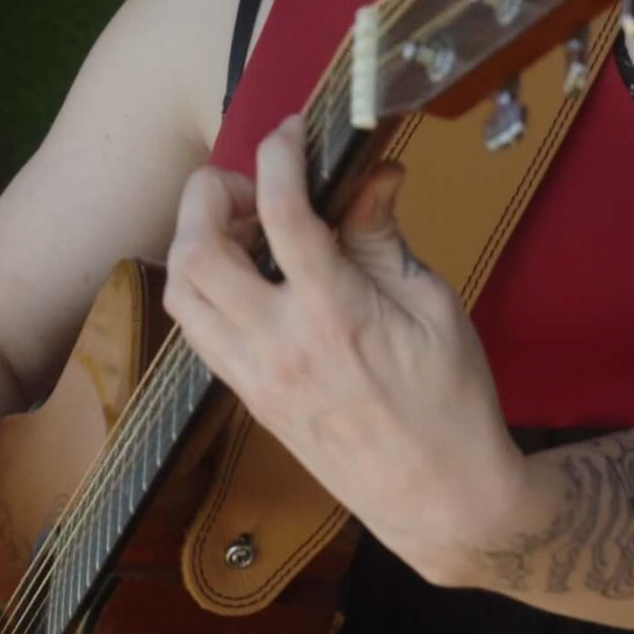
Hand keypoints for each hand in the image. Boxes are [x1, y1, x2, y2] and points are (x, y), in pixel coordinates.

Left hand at [161, 115, 531, 586]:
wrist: (441, 500)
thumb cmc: (453, 401)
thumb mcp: (434, 305)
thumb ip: (384, 235)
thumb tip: (374, 172)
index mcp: (336, 313)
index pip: (280, 212)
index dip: (278, 155)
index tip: (292, 133)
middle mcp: (280, 344)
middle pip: (197, 250)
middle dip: (210, 195)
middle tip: (251, 186)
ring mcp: (255, 376)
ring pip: (181, 292)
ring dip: (195, 241)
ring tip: (241, 229)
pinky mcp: (248, 400)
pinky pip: (196, 331)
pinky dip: (201, 288)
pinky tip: (243, 276)